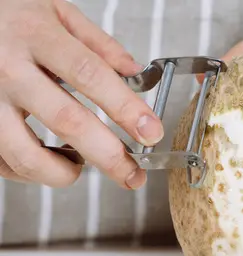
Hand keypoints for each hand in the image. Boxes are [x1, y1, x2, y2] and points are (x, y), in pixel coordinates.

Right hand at [0, 0, 163, 188]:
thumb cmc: (7, 12)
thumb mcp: (54, 10)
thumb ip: (98, 43)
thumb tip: (135, 72)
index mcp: (36, 36)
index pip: (90, 75)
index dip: (125, 108)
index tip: (151, 132)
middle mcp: (9, 69)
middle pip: (67, 121)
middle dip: (109, 155)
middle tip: (133, 174)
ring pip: (26, 154)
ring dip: (63, 172)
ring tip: (81, 166)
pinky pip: (4, 162)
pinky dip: (32, 172)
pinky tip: (49, 160)